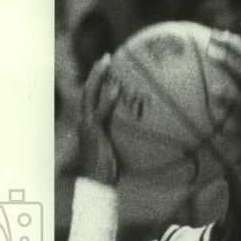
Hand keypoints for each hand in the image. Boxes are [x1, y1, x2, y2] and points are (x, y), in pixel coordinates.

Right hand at [77, 54, 118, 184]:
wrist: (97, 185)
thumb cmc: (111, 174)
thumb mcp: (122, 153)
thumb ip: (131, 141)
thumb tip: (155, 137)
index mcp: (90, 123)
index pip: (93, 97)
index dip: (99, 80)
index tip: (110, 66)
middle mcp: (85, 120)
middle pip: (88, 88)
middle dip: (96, 71)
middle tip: (108, 56)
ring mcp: (87, 124)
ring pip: (89, 94)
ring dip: (97, 76)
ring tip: (107, 61)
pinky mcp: (92, 131)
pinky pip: (100, 112)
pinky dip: (107, 99)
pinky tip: (117, 89)